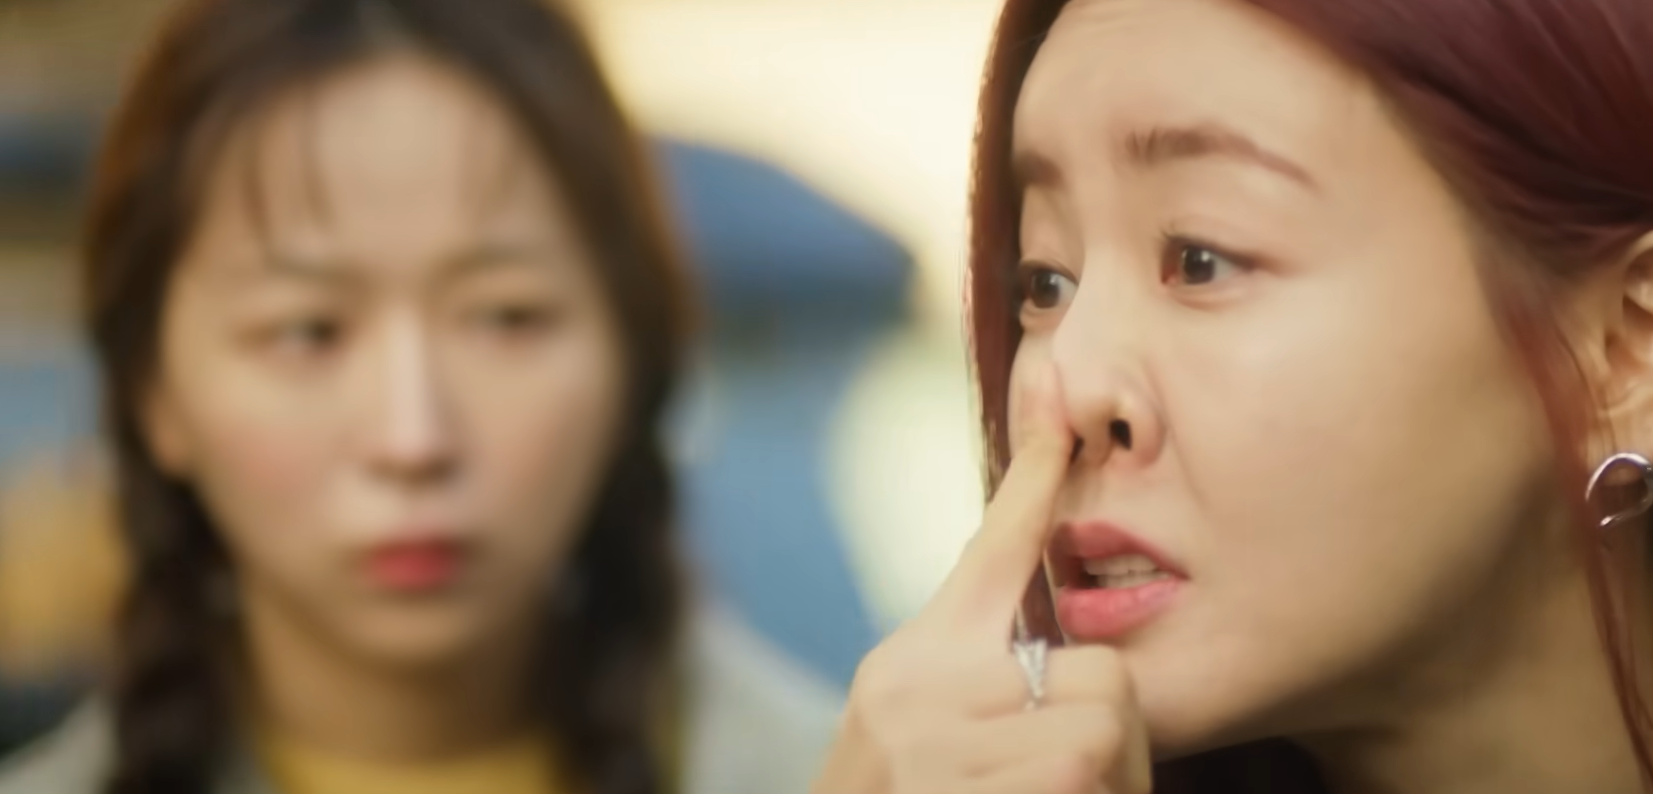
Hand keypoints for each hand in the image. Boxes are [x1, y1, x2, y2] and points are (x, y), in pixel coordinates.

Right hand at [813, 362, 1151, 793]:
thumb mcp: (920, 730)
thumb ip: (978, 679)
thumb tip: (1062, 649)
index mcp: (915, 663)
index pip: (993, 552)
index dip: (1038, 481)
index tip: (1063, 408)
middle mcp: (916, 694)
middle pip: (1098, 676)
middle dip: (1115, 740)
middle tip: (1083, 782)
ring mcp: (936, 757)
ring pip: (1101, 737)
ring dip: (1110, 786)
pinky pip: (1085, 784)